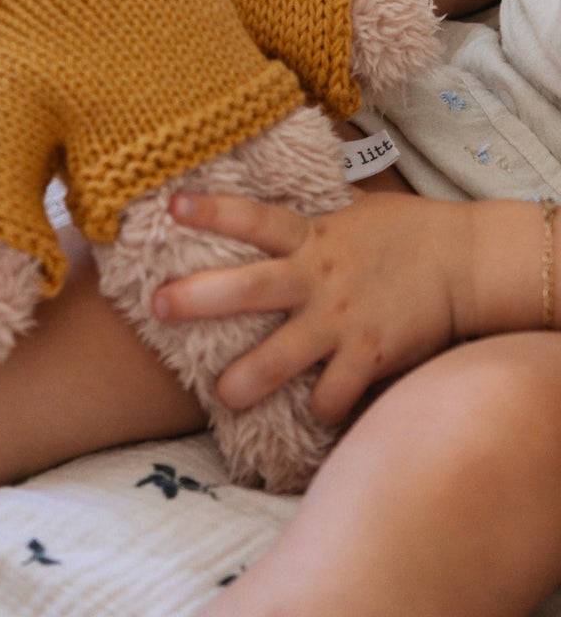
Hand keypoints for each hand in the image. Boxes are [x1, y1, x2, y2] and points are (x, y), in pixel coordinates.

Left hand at [153, 192, 470, 424]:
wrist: (464, 262)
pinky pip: (336, 394)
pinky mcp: (370, 356)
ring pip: (285, 354)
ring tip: (222, 395)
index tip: (172, 205)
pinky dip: (321, 411)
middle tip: (157, 305)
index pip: (253, 218)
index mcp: (310, 237)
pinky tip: (306, 420)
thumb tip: (263, 202)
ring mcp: (342, 321)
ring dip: (250, 376)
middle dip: (199, 297)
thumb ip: (305, 217)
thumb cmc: (401, 232)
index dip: (213, 211)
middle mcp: (317, 279)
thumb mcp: (348, 212)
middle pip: (250, 287)